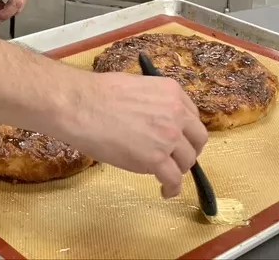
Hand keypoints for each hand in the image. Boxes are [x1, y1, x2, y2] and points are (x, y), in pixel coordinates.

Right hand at [57, 71, 207, 198]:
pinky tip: (165, 191)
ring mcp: (168, 138)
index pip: (192, 116)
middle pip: (198, 138)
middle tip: (177, 157)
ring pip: (187, 161)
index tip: (179, 138)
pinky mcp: (156, 159)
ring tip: (167, 175)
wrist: (80, 106)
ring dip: (179, 169)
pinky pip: (174, 179)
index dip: (186, 130)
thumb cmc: (97, 94)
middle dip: (189, 150)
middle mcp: (176, 114)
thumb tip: (150, 117)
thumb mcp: (135, 86)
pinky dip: (172, 188)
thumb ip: (152, 102)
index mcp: (171, 92)